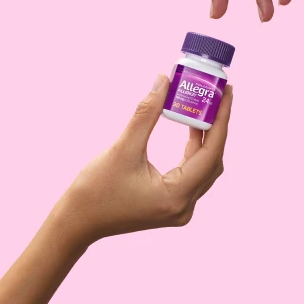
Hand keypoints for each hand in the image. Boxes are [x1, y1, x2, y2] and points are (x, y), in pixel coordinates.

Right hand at [64, 74, 232, 240]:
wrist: (77, 222)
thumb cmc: (95, 190)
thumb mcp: (122, 148)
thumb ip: (146, 114)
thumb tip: (163, 81)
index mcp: (176, 195)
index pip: (212, 152)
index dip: (221, 119)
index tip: (226, 92)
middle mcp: (184, 206)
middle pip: (213, 160)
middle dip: (217, 125)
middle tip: (217, 94)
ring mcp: (179, 208)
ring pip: (205, 167)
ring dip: (206, 137)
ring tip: (206, 106)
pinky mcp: (170, 204)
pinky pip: (193, 173)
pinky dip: (195, 150)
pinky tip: (191, 128)